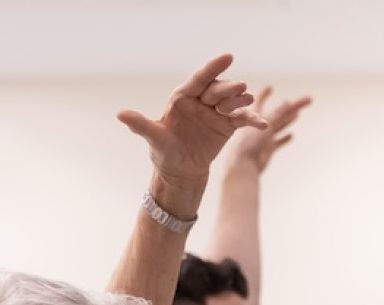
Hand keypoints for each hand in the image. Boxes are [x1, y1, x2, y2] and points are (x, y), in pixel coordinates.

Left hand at [117, 54, 266, 187]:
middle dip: (228, 89)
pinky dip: (252, 121)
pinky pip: (241, 120)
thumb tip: (120, 114)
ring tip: (248, 102)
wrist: (181, 169)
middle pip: (217, 90)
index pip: (199, 79)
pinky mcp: (227, 125)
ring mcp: (216, 112)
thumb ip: (140, 124)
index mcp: (183, 97)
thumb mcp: (153, 138)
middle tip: (239, 89)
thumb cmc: (165, 151)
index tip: (227, 56)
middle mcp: (201, 101)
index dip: (213, 68)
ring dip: (241, 102)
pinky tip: (262, 125)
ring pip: (231, 102)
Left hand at [227, 86, 311, 172]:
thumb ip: (278, 114)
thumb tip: (290, 103)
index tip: (269, 87)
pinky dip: (284, 138)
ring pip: (279, 126)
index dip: (265, 94)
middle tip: (304, 101)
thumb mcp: (265, 124)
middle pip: (278, 113)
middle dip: (290, 107)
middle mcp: (259, 126)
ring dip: (288, 121)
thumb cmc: (248, 144)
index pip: (260, 101)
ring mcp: (264, 138)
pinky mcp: (267, 150)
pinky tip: (291, 135)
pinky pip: (277, 142)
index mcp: (254, 116)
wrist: (244, 166)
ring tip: (297, 114)